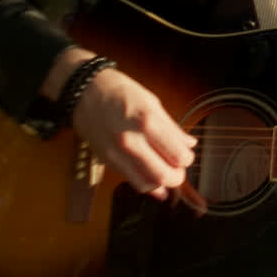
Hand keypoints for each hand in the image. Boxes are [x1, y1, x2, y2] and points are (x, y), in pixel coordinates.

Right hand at [68, 64, 196, 199]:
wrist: (86, 92)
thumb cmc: (121, 92)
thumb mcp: (152, 102)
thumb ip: (172, 127)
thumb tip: (190, 144)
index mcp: (148, 121)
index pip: (178, 156)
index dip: (187, 159)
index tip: (186, 155)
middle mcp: (131, 140)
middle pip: (164, 176)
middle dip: (177, 176)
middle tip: (179, 168)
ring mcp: (117, 153)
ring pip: (147, 184)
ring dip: (161, 183)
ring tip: (164, 171)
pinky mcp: (107, 160)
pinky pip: (131, 181)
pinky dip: (146, 185)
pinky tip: (152, 180)